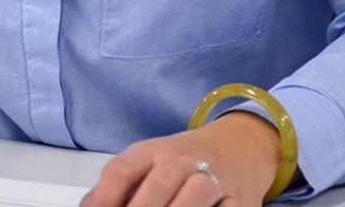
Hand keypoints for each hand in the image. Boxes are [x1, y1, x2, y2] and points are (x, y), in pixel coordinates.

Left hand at [79, 112, 280, 206]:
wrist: (239, 146)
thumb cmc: (182, 162)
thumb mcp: (147, 163)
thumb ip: (119, 185)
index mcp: (152, 151)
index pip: (123, 169)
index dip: (105, 197)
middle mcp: (182, 160)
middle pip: (160, 181)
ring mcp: (214, 177)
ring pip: (197, 193)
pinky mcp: (240, 198)